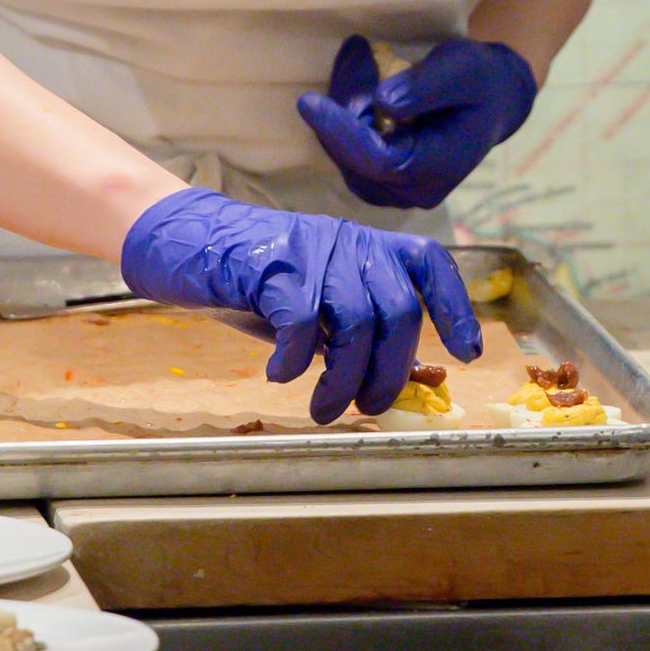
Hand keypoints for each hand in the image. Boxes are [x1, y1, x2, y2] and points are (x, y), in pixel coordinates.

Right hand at [118, 186, 478, 421]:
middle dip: (389, 371)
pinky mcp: (271, 264)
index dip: (454, 309)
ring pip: (355, 323)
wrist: (183, 242)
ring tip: (322, 408)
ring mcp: (312, 250)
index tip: (466, 355)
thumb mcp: (311, 304)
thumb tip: (389, 379)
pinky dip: (296, 360)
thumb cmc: (250, 281)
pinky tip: (281, 376)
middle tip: (367, 408)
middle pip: (397, 310)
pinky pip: (301, 322)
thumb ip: (347, 331)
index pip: (428, 265)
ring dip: (343, 379)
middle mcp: (348, 242)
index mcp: (365, 247)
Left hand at [295, 35, 536, 209]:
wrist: (491, 101)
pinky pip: (346, 149)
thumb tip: (383, 102)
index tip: (309, 101)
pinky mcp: (377, 179)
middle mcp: (413, 192)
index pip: (379, 161)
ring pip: (343, 153)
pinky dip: (343, 112)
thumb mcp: (463, 69)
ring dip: (341, 103)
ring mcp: (393, 190)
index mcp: (438, 170)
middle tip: (358, 49)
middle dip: (343, 102)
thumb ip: (425, 87)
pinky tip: (360, 77)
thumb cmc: (480, 81)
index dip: (342, 132)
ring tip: (362, 57)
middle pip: (354, 156)